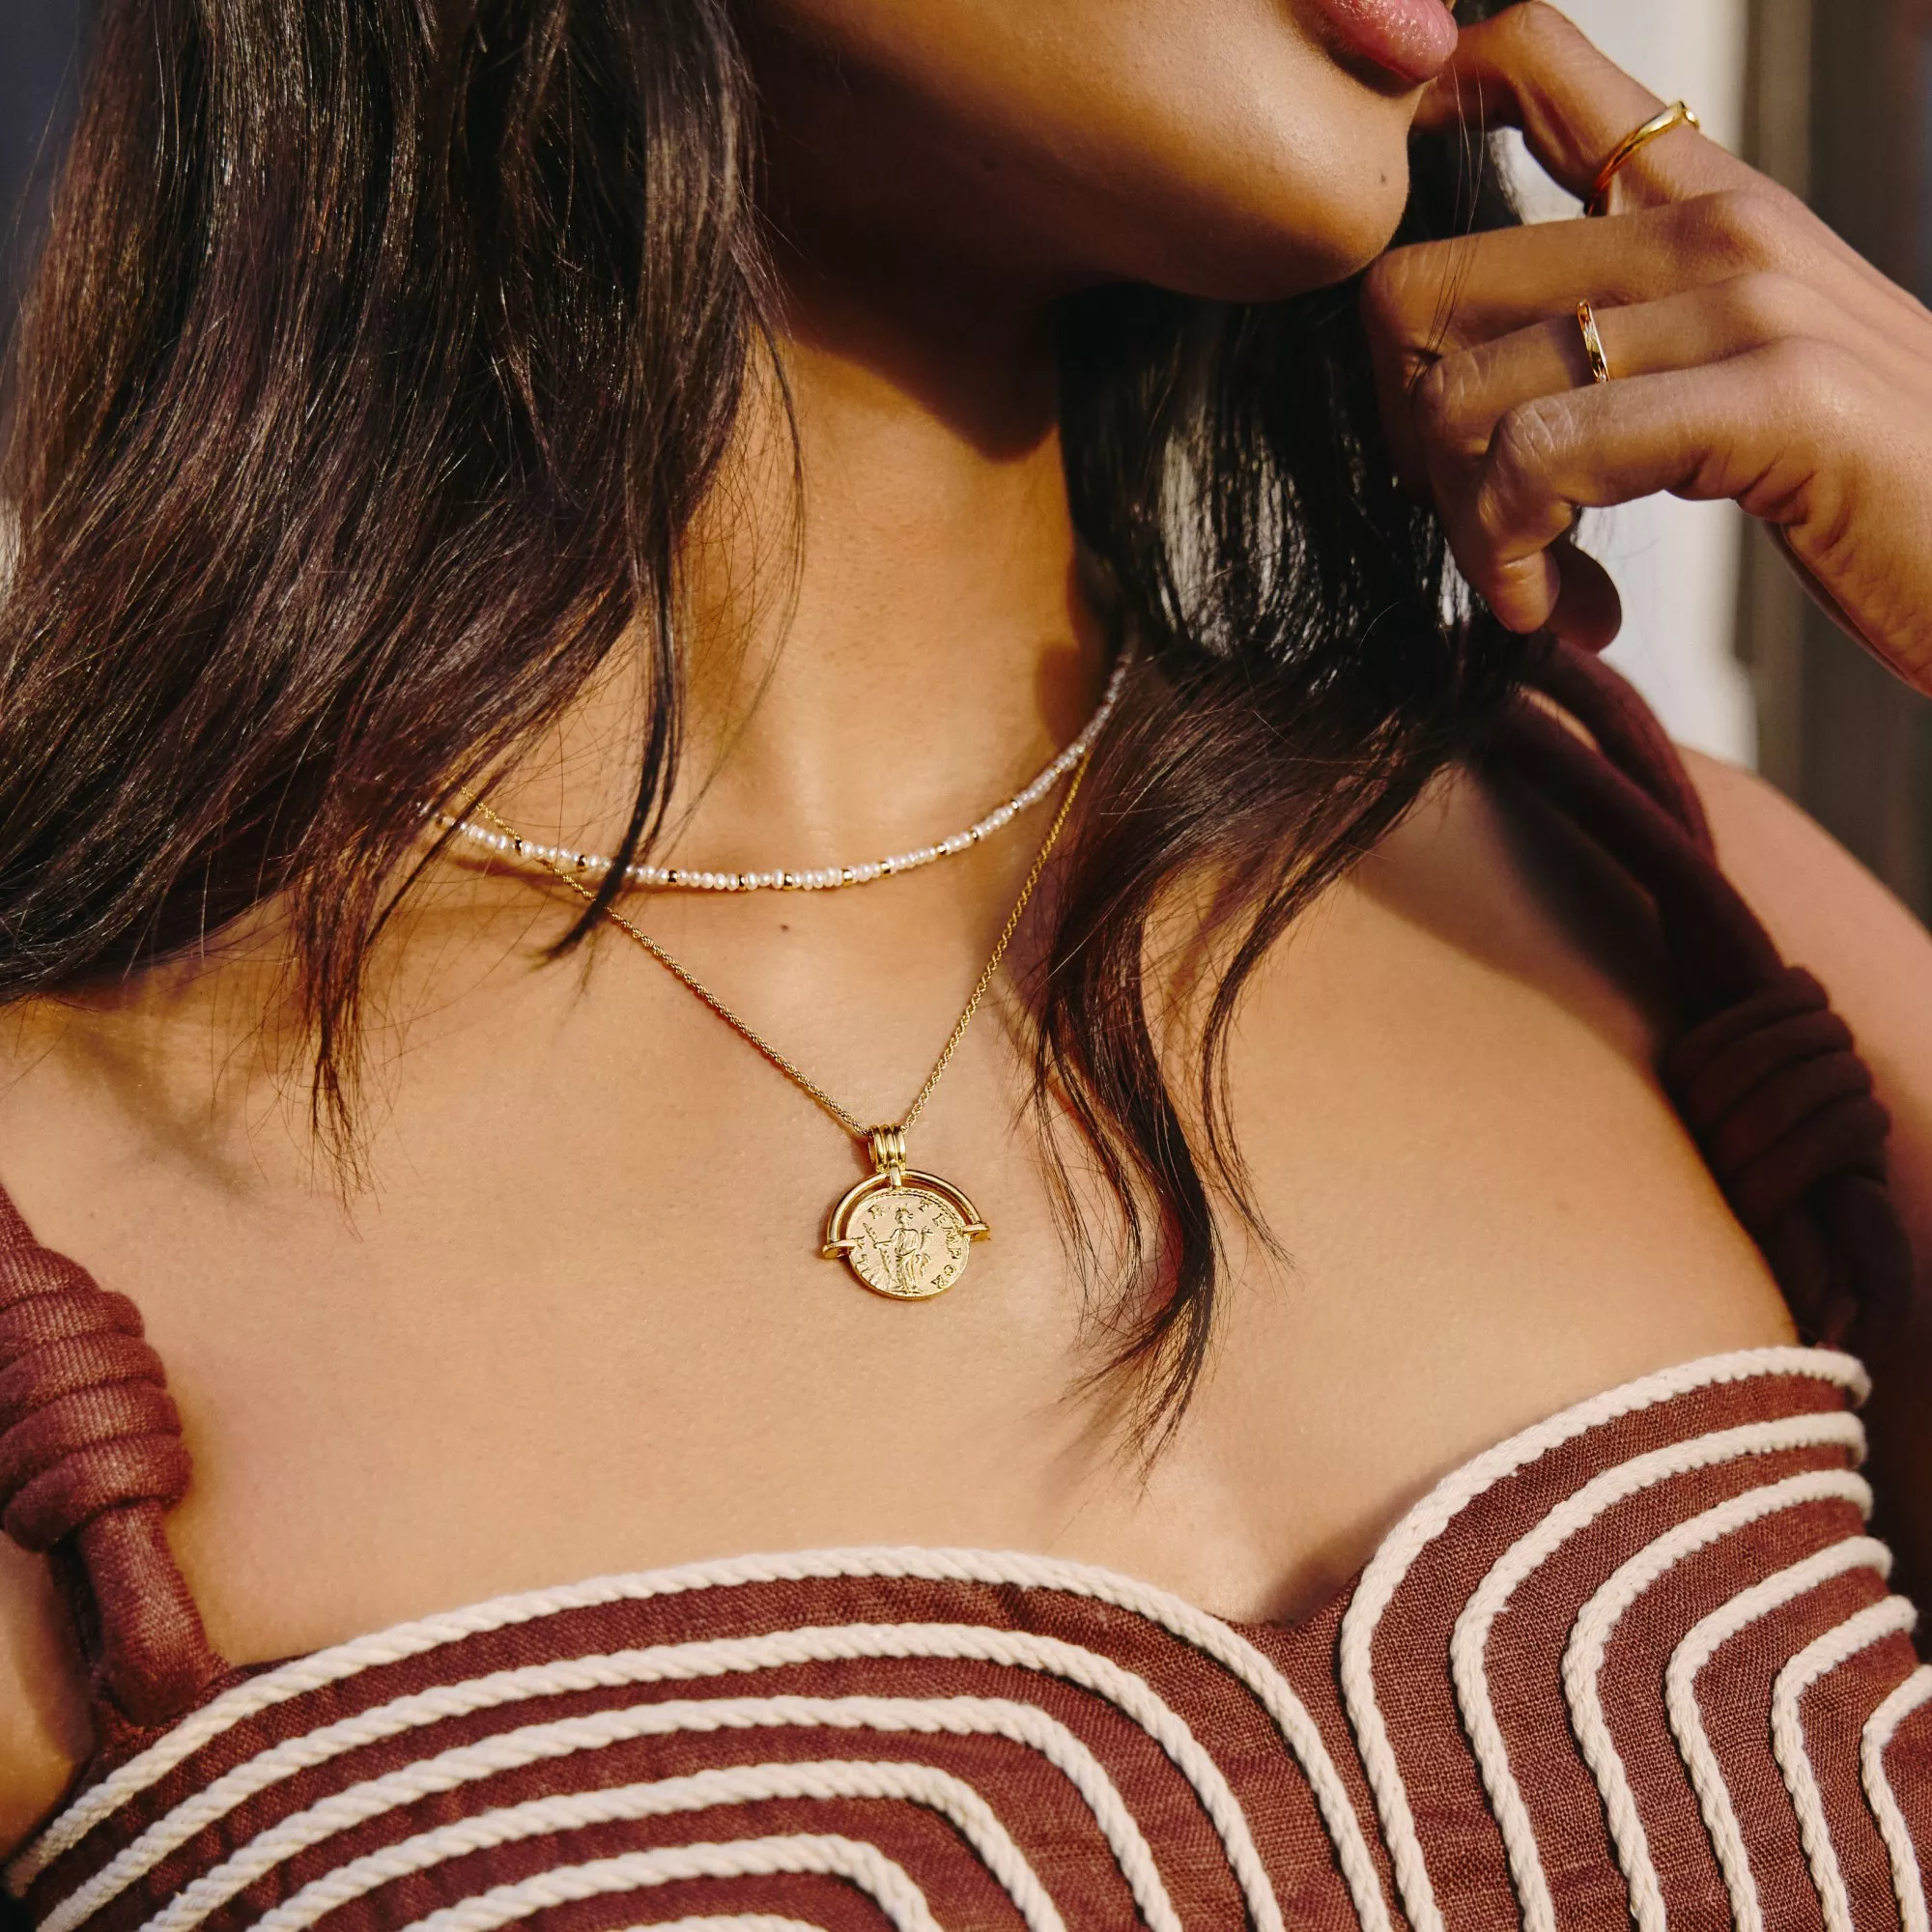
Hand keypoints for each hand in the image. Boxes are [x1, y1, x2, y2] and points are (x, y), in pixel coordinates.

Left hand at [1363, 3, 1931, 694]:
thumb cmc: (1882, 491)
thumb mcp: (1743, 380)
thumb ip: (1624, 351)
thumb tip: (1471, 402)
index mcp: (1709, 203)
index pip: (1524, 65)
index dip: (1412, 149)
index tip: (1413, 327)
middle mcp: (1719, 226)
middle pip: (1420, 283)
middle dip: (1408, 430)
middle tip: (1471, 514)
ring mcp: (1749, 302)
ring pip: (1463, 393)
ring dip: (1465, 523)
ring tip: (1529, 582)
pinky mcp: (1771, 399)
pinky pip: (1538, 459)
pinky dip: (1512, 554)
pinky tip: (1556, 605)